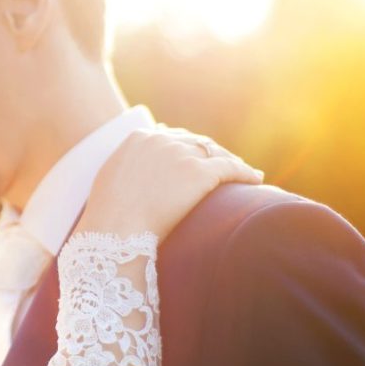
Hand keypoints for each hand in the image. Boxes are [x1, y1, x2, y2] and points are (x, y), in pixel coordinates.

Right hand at [74, 126, 263, 240]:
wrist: (114, 229)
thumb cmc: (108, 213)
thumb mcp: (111, 177)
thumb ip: (127, 164)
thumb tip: (136, 168)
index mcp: (139, 137)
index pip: (173, 136)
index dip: (188, 148)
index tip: (198, 158)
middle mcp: (162, 140)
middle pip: (196, 141)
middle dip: (211, 153)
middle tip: (224, 166)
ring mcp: (182, 154)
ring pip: (216, 153)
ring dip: (231, 162)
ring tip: (243, 173)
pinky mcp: (200, 172)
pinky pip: (231, 168)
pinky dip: (245, 173)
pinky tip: (256, 180)